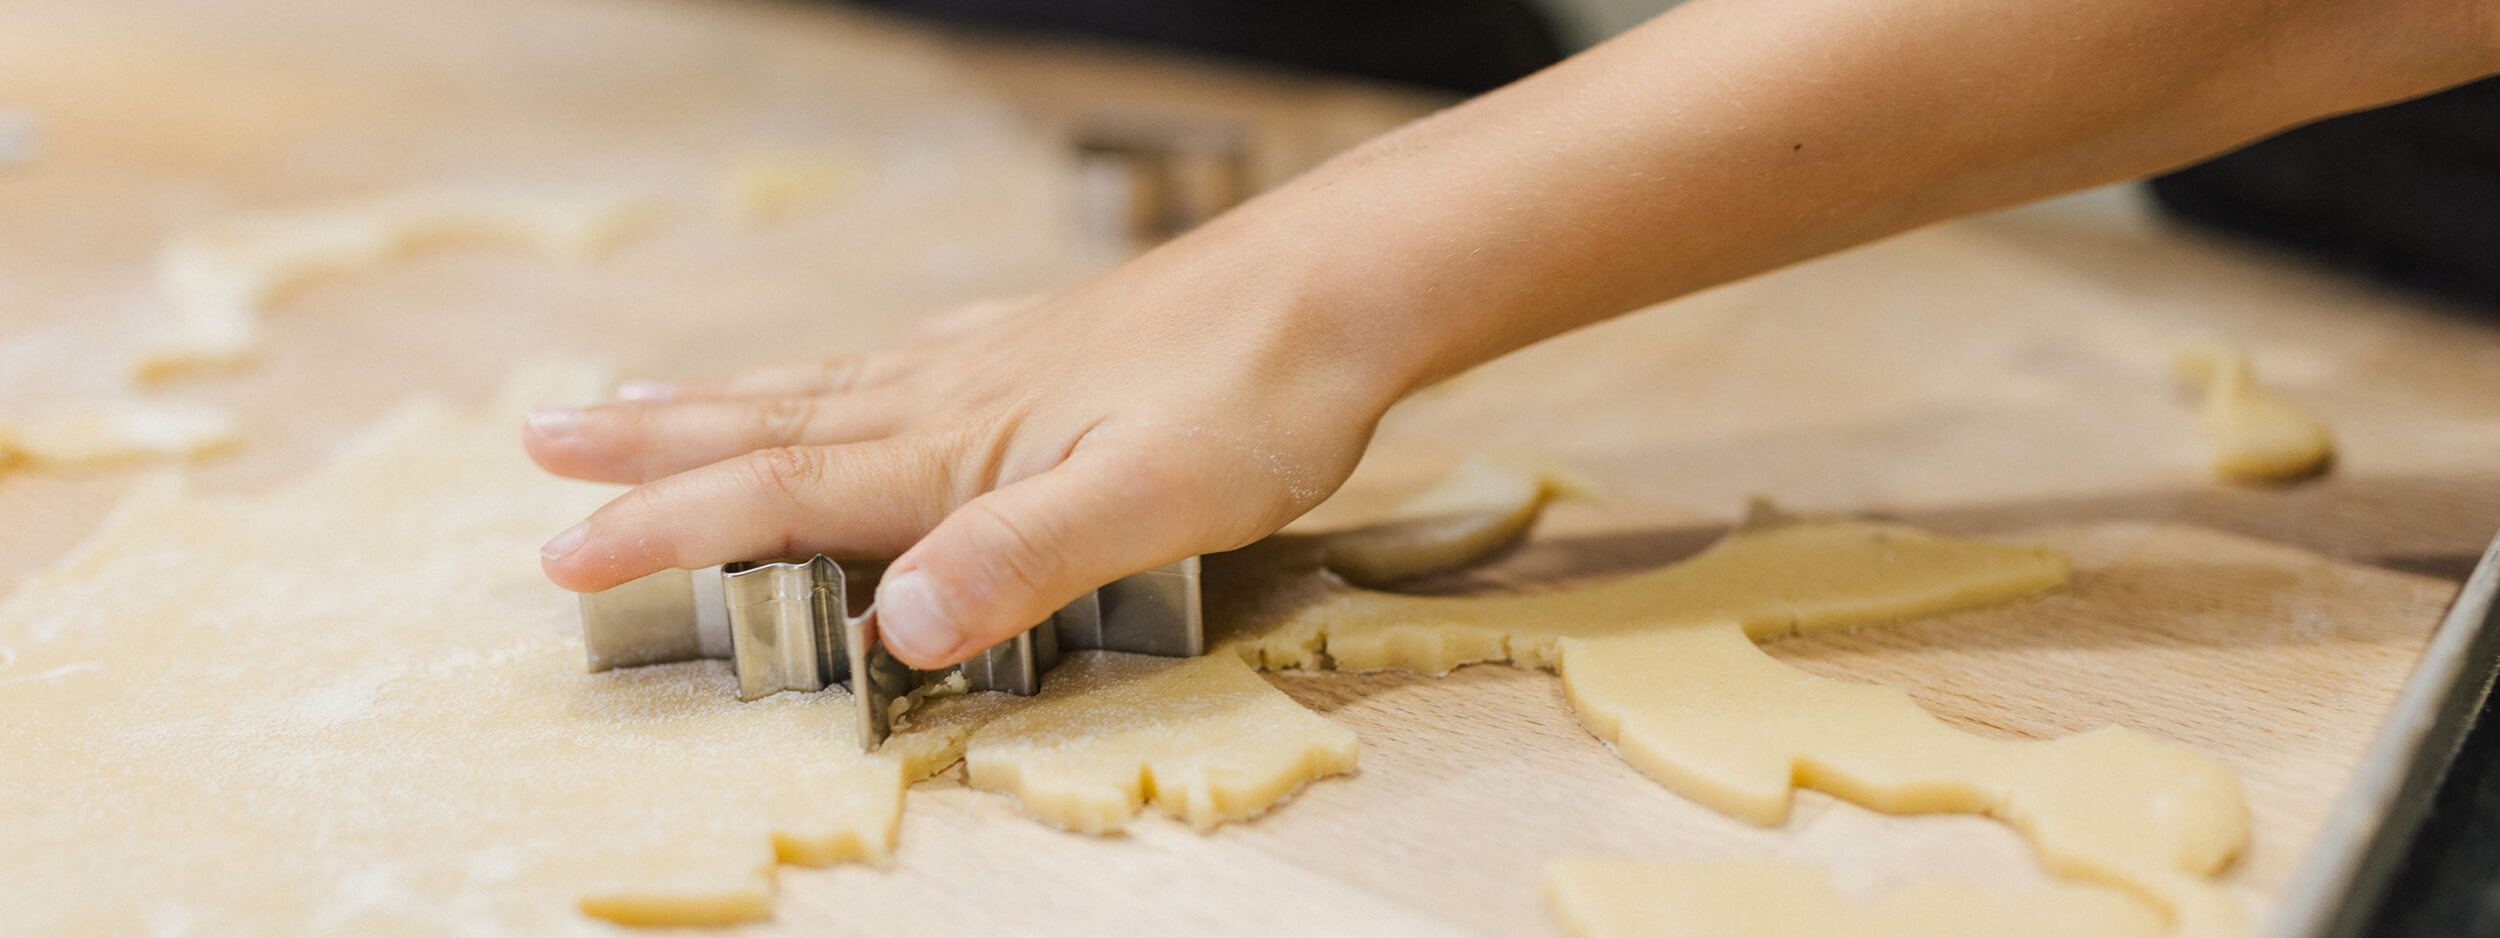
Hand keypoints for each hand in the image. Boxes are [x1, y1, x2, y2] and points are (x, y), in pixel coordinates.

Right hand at [525, 229, 1409, 668]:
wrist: (1334, 286)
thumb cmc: (1255, 396)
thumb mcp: (1148, 502)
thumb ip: (1019, 562)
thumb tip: (892, 624)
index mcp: (954, 451)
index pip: (778, 496)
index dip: (664, 528)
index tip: (561, 557)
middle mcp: (949, 398)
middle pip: (767, 425)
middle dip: (647, 448)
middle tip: (538, 449)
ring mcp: (989, 365)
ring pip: (817, 386)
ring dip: (715, 402)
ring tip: (630, 401)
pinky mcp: (1038, 346)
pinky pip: (892, 362)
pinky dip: (828, 372)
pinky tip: (838, 370)